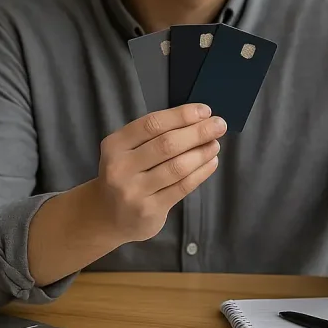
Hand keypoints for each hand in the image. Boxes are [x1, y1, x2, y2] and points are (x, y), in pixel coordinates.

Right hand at [93, 103, 226, 242]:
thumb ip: (156, 135)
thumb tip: (199, 119)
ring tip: (215, 144)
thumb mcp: (128, 150)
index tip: (206, 111)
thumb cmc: (127, 175)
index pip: (153, 124)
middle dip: (198, 132)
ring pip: (177, 167)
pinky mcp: (149, 210)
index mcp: (115, 145)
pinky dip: (201, 172)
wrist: (108, 217)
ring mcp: (134, 191)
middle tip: (220, 125)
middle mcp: (120, 167)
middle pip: (167, 144)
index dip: (182, 115)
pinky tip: (211, 162)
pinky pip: (182, 187)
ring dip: (202, 152)